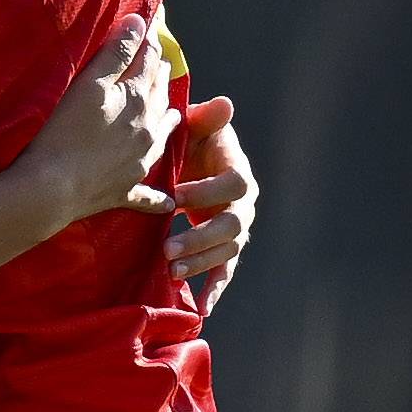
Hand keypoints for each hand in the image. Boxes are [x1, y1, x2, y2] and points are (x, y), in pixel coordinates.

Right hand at [31, 20, 186, 225]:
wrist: (52, 189)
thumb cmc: (65, 133)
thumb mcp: (90, 84)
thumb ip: (117, 52)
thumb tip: (141, 22)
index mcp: (139, 100)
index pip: (150, 62)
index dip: (149, 43)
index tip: (150, 29)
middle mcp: (148, 130)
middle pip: (161, 96)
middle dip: (161, 78)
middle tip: (160, 66)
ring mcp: (139, 162)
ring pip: (163, 137)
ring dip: (168, 122)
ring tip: (171, 114)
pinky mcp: (125, 191)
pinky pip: (150, 196)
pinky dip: (160, 198)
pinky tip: (169, 202)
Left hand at [163, 90, 257, 302]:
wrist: (189, 163)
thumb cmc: (191, 143)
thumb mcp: (195, 128)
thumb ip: (207, 119)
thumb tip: (224, 103)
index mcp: (238, 174)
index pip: (233, 184)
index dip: (207, 191)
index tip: (175, 195)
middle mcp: (244, 205)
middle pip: (232, 226)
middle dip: (200, 238)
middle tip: (167, 249)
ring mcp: (235, 229)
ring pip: (226, 252)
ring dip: (200, 264)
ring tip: (170, 272)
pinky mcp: (223, 248)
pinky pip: (224, 271)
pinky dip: (215, 289)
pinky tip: (202, 308)